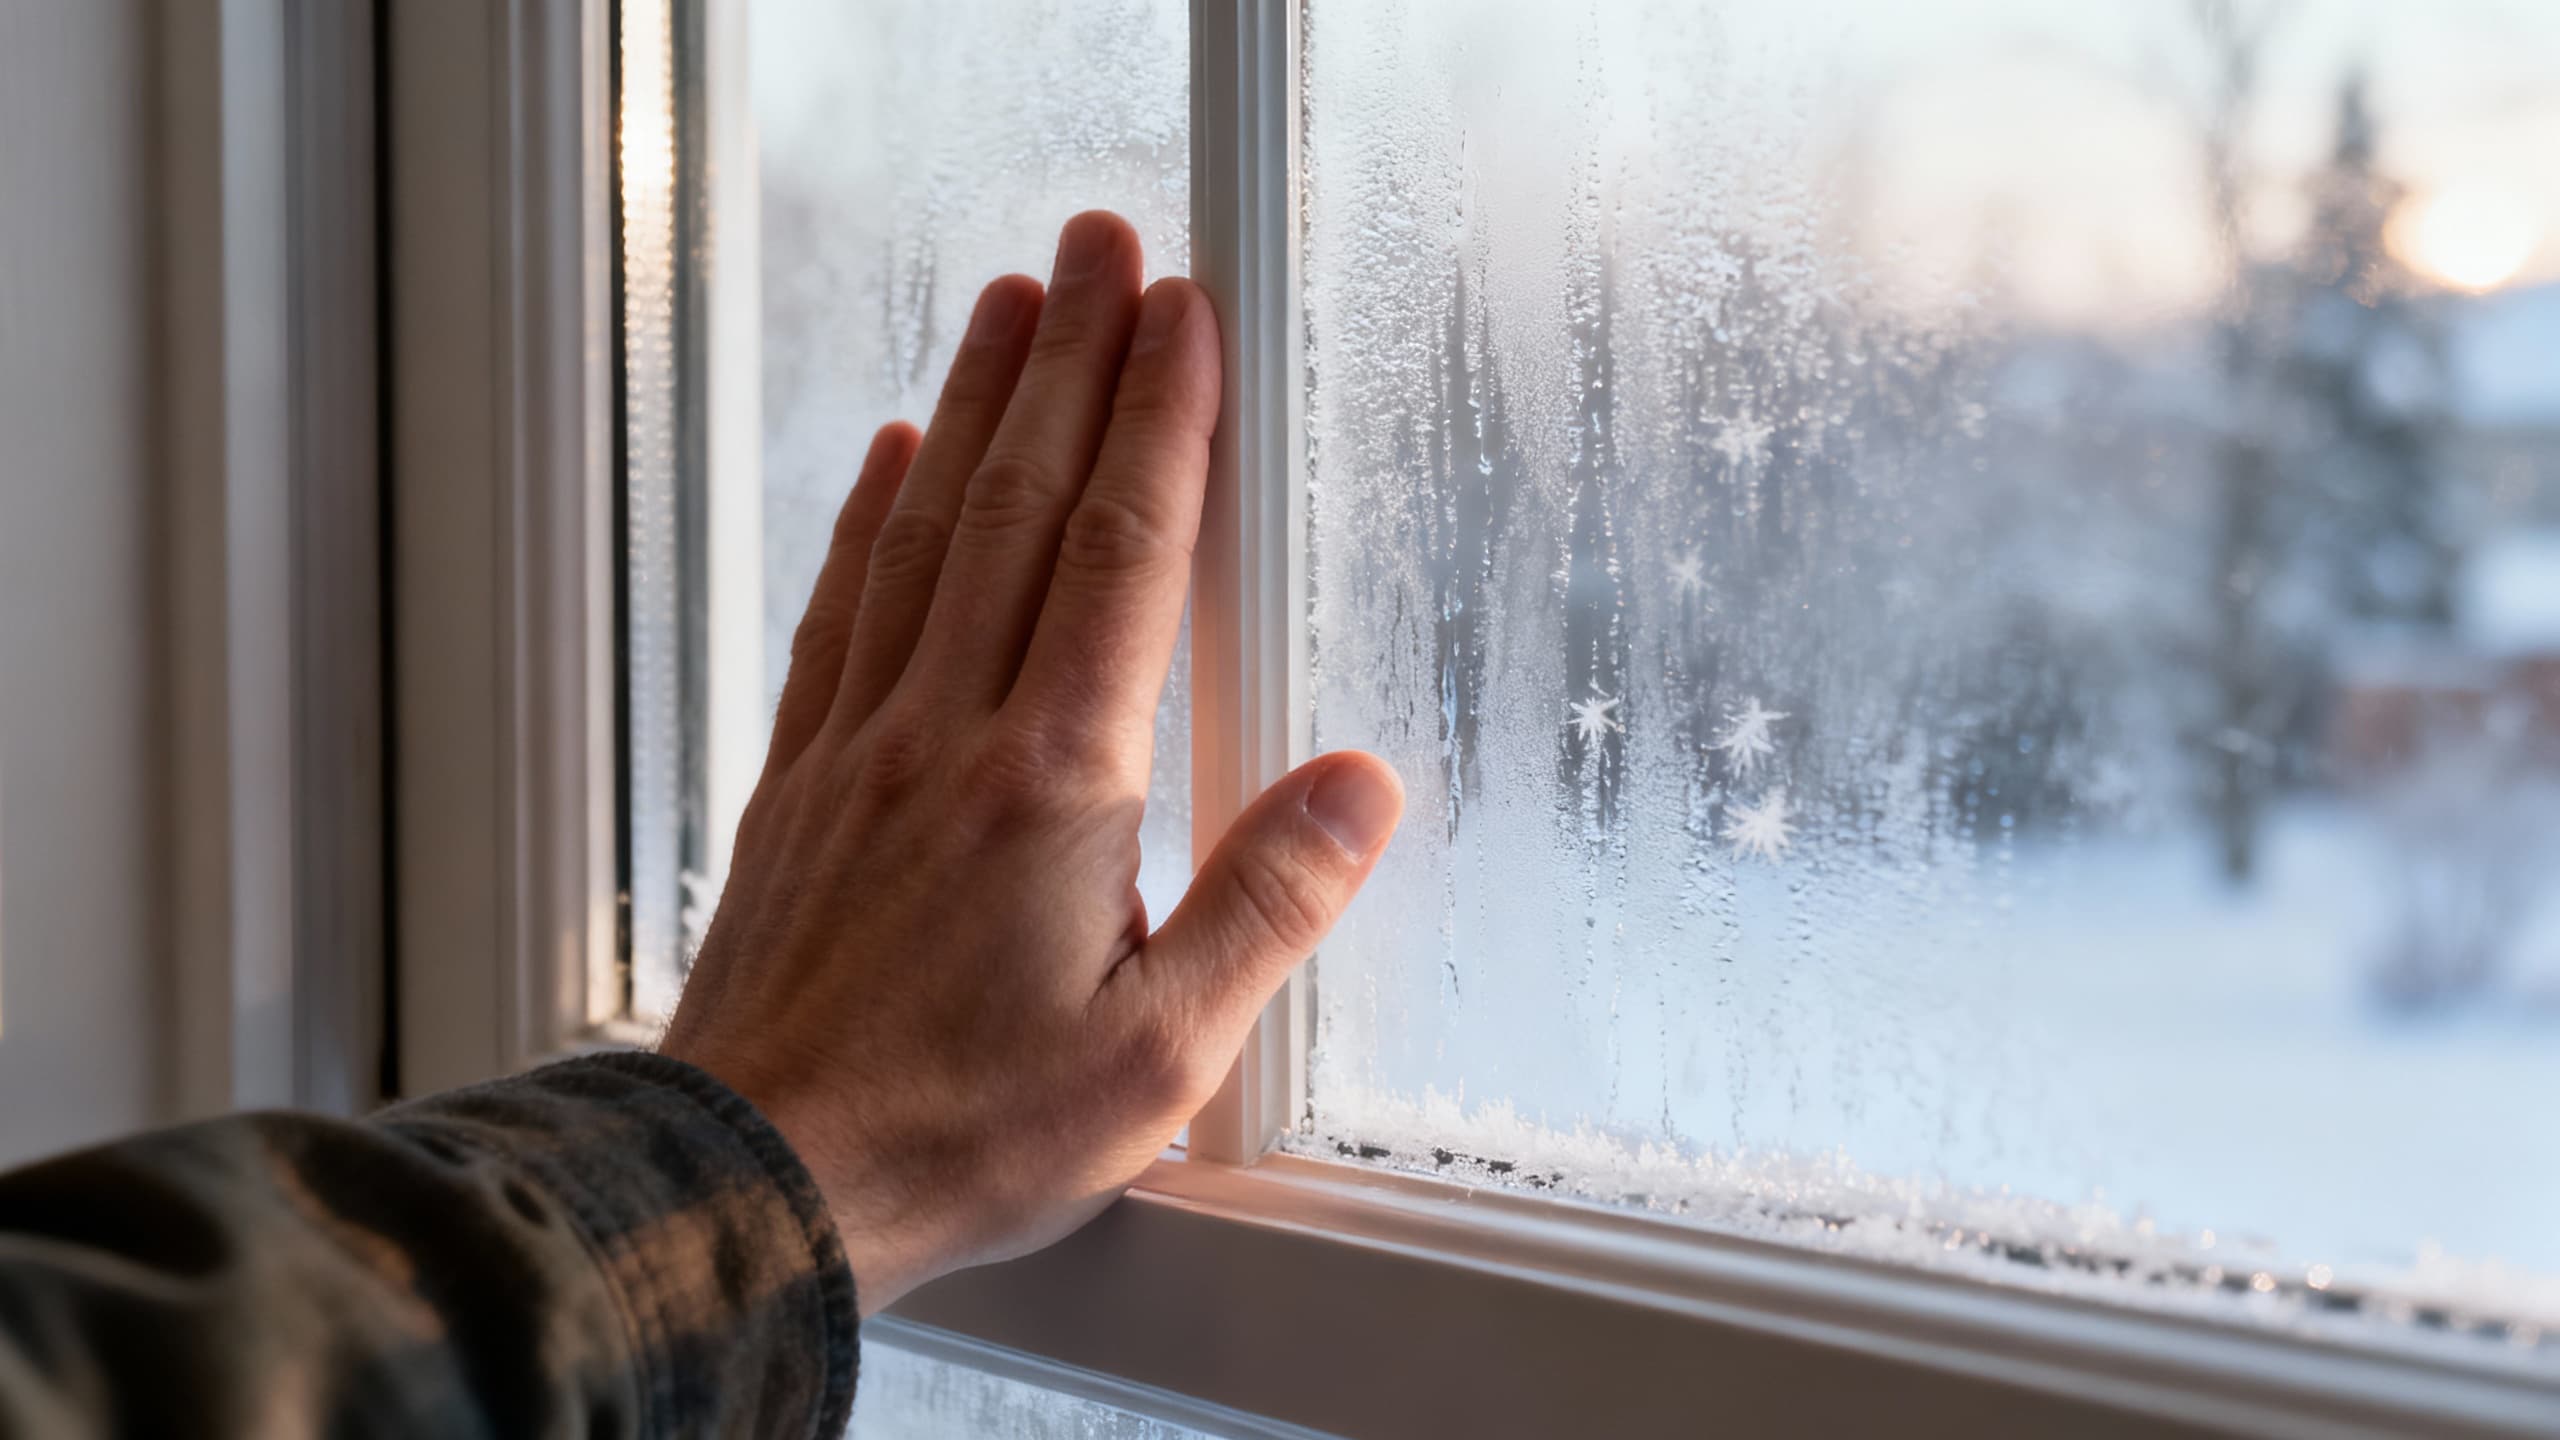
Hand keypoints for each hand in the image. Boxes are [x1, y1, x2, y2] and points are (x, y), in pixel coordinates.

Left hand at [659, 212, 1402, 1315]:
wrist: (756, 1183)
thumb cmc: (958, 1133)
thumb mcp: (1160, 1056)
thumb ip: (1268, 907)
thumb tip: (1361, 788)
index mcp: (1054, 784)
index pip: (1121, 556)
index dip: (1160, 422)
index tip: (1183, 316)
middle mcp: (950, 734)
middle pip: (1021, 503)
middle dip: (1072, 361)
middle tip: (1098, 243)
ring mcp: (863, 747)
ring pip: (926, 533)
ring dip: (974, 406)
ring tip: (1007, 305)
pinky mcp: (803, 783)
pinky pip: (842, 612)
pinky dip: (870, 520)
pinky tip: (890, 463)